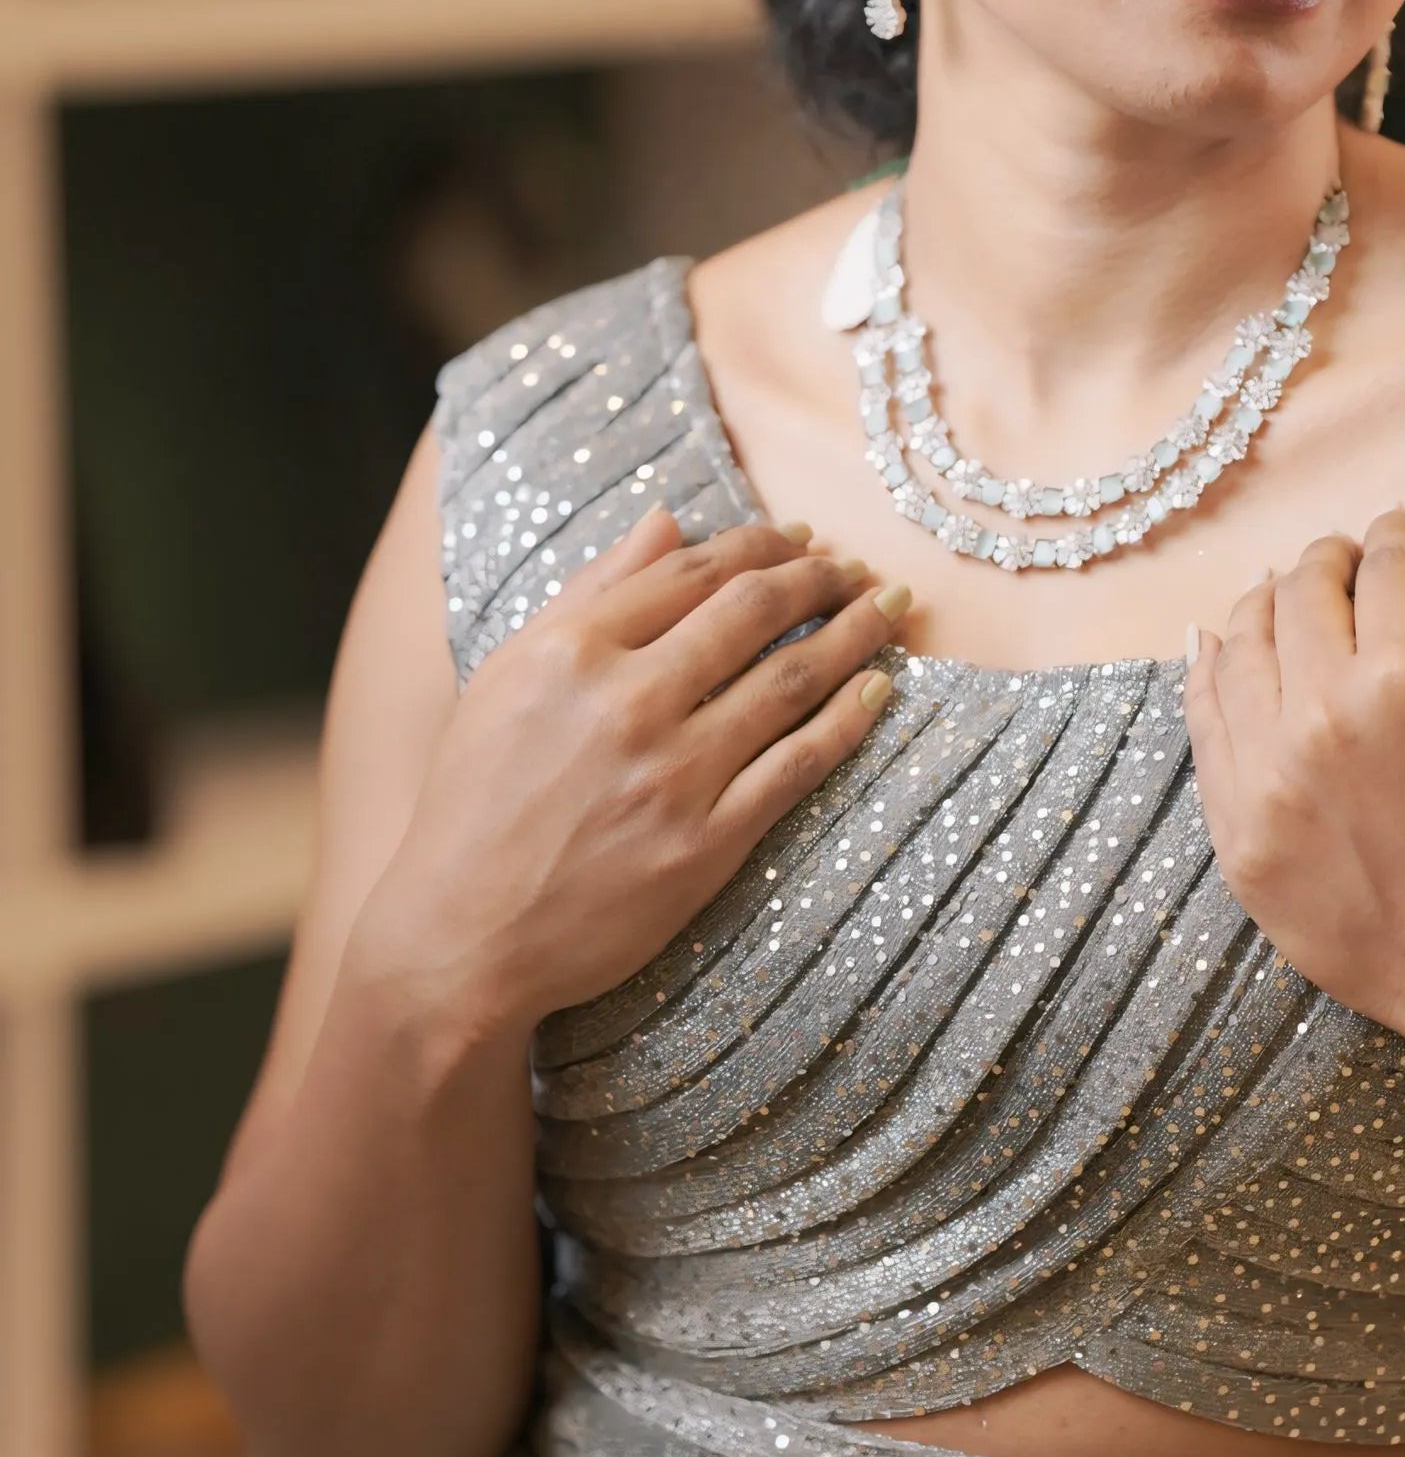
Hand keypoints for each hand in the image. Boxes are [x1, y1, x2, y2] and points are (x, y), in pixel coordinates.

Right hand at [358, 507, 907, 1030]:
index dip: (762, 545)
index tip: (803, 539)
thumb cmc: (475, 801)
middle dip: (820, 578)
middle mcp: (627, 701)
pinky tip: (879, 689)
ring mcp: (672, 774)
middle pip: (754, 612)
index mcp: (572, 650)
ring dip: (854, 633)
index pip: (694, 572)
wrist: (462, 934)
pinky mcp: (706, 842)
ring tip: (890, 608)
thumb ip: (590, 593)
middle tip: (856, 569)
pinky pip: (798, 766)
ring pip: (791, 680)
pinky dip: (848, 720)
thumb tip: (667, 521)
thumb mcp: (509, 677)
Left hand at [1184, 467, 1404, 1058]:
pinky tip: (1228, 647)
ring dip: (1267, 603)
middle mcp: (1322, 719)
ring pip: (1238, 641)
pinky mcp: (1234, 827)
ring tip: (1293, 600)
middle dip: (1330, 560)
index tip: (1401, 536)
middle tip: (1350, 565)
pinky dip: (1212, 668)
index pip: (1381, 562)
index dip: (1394, 535)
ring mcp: (1266, 776)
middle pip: (1301, 589)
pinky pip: (1202, 717)